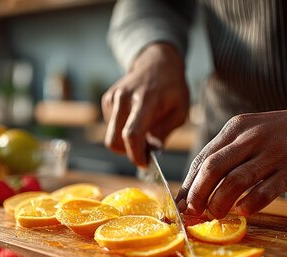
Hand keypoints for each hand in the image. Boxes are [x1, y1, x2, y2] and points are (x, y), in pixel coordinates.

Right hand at [101, 43, 189, 165]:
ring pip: (110, 136)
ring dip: (125, 141)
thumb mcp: (179, 111)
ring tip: (143, 132)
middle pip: (114, 140)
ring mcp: (113, 97)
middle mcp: (124, 97)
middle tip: (144, 151)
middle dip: (127, 152)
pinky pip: (110, 126)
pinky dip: (121, 130)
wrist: (157, 62)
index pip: (132, 134)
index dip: (135, 155)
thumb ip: (164, 132)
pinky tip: (134, 119)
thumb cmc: (172, 89)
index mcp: (146, 100)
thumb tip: (151, 152)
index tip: (144, 164)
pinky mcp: (107, 99)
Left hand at [175, 90, 286, 217]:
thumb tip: (198, 189)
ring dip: (219, 202)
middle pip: (213, 168)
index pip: (203, 159)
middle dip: (197, 194)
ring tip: (214, 216)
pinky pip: (265, 190)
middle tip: (192, 214)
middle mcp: (250, 138)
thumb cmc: (281, 135)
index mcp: (235, 129)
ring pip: (235, 180)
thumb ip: (227, 155)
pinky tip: (242, 212)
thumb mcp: (250, 133)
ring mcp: (272, 152)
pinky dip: (250, 204)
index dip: (189, 185)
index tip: (179, 205)